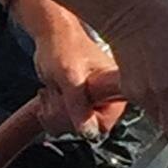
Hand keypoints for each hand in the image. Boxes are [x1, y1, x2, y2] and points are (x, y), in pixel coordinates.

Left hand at [17, 0, 128, 139]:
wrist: (51, 34)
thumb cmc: (63, 47)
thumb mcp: (69, 77)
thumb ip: (79, 105)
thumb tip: (90, 133)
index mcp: (116, 90)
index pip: (103, 125)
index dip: (82, 120)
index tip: (69, 104)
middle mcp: (109, 98)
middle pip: (86, 130)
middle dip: (63, 114)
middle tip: (57, 92)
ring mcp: (94, 102)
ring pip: (73, 128)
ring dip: (54, 112)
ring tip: (53, 90)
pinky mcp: (80, 104)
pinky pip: (64, 123)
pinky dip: (51, 113)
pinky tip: (51, 95)